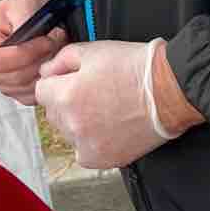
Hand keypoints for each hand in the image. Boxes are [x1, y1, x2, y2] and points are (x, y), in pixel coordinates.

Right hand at [0, 0, 66, 104]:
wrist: (31, 20)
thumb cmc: (22, 10)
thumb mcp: (22, 2)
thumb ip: (22, 16)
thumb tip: (23, 36)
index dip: (25, 53)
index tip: (46, 40)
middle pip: (14, 77)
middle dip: (40, 60)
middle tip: (56, 41)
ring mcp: (1, 83)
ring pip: (26, 87)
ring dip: (45, 69)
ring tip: (54, 49)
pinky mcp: (17, 93)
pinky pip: (33, 95)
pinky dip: (46, 81)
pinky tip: (50, 63)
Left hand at [36, 40, 200, 169]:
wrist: (168, 92)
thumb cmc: (134, 68)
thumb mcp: (93, 50)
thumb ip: (60, 60)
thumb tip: (46, 72)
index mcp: (65, 96)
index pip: (41, 91)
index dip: (57, 82)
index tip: (73, 81)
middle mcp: (72, 125)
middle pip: (53, 114)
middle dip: (66, 102)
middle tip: (94, 93)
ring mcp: (87, 145)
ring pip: (68, 133)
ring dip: (78, 123)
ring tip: (105, 109)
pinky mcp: (102, 159)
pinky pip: (83, 152)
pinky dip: (91, 141)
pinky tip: (108, 127)